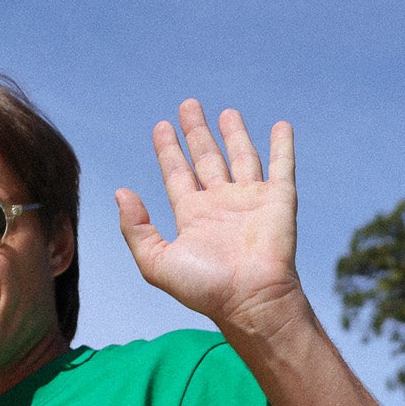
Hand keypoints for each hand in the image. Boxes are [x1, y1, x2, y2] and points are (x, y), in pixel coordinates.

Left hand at [115, 100, 302, 335]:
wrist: (252, 300)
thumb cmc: (206, 288)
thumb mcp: (157, 263)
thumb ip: (136, 230)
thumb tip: (121, 193)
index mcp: (193, 217)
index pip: (178, 175)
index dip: (168, 150)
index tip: (161, 127)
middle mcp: (221, 205)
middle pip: (206, 159)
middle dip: (196, 133)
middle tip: (187, 105)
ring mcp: (251, 201)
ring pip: (241, 157)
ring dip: (235, 134)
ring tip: (226, 112)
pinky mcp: (279, 200)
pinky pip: (282, 165)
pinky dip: (283, 145)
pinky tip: (282, 126)